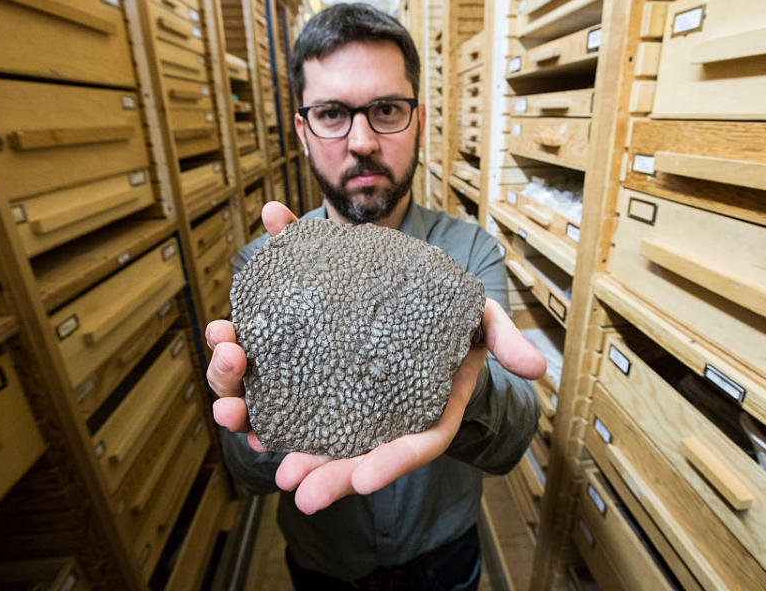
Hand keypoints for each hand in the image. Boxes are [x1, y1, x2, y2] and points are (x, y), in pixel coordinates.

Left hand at [205, 201, 546, 513]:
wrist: (412, 286)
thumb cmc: (449, 316)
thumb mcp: (481, 320)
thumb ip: (502, 340)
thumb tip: (540, 368)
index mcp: (418, 408)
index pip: (407, 447)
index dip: (385, 464)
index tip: (360, 480)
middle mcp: (373, 408)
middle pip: (345, 448)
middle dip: (314, 465)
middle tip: (287, 477)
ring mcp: (334, 388)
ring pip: (295, 414)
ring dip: (260, 416)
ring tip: (232, 412)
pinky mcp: (304, 361)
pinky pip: (274, 370)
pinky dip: (248, 361)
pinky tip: (225, 351)